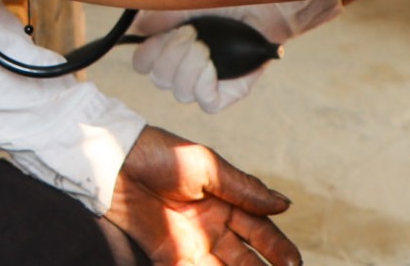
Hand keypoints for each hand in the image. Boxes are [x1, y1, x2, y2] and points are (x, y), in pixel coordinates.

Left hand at [105, 126, 300, 265]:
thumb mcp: (208, 167)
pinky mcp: (170, 256)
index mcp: (225, 201)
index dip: (277, 247)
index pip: (259, 229)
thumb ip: (244, 189)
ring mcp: (192, 243)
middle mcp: (212, 225)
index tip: (294, 263)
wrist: (114, 161)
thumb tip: (284, 205)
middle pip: (247, 256)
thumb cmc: (160, 154)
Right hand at [130, 0, 340, 112]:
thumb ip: (161, 15)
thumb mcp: (188, 1)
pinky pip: (207, 103)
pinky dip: (204, 84)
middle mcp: (186, 66)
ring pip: (181, 92)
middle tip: (191, 33)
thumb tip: (138, 27)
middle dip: (171, 55)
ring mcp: (208, 80)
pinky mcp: (229, 91)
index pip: (143, 64)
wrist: (267, 1)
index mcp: (171, 44)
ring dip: (189, 67)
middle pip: (160, 79)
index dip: (148, 54)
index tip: (165, 33)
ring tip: (205, 45)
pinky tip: (212, 65)